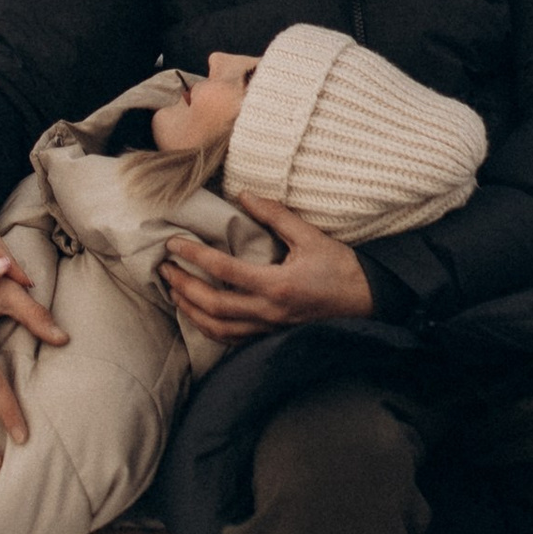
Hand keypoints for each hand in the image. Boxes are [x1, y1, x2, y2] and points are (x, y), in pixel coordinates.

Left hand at [160, 198, 372, 341]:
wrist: (369, 303)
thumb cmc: (342, 268)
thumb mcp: (310, 236)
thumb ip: (275, 215)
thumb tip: (244, 195)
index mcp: (278, 285)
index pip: (224, 270)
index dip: (195, 256)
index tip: (173, 243)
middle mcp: (269, 312)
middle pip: (213, 305)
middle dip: (183, 286)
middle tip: (163, 269)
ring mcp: (269, 329)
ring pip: (218, 328)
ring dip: (190, 310)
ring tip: (173, 291)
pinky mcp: (271, 336)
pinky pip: (232, 338)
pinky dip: (209, 327)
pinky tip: (198, 313)